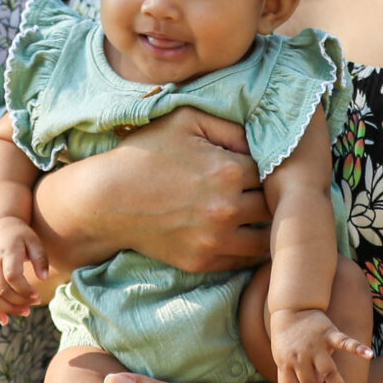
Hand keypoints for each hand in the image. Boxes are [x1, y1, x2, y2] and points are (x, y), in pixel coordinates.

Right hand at [0, 221, 56, 323]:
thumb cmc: (20, 234)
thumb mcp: (34, 241)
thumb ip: (40, 258)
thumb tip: (44, 278)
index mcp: (7, 253)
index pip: (12, 277)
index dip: (24, 290)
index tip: (38, 295)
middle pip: (2, 289)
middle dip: (19, 301)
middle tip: (36, 302)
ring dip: (8, 308)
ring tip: (25, 312)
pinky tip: (5, 321)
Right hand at [34, 107, 269, 275]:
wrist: (106, 200)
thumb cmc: (145, 154)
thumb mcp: (185, 120)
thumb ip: (230, 125)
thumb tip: (262, 140)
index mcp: (228, 171)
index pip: (275, 171)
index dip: (273, 166)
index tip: (268, 166)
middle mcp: (227, 209)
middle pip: (276, 206)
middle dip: (275, 197)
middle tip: (273, 191)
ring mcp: (215, 240)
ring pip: (268, 239)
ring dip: (270, 227)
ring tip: (266, 216)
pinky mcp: (203, 262)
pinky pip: (245, 261)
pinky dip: (252, 249)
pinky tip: (248, 234)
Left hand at [268, 307, 373, 382]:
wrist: (291, 307)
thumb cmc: (286, 335)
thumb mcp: (282, 355)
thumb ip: (293, 372)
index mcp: (288, 363)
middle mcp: (302, 357)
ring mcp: (316, 346)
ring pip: (329, 372)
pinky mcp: (329, 333)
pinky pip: (345, 342)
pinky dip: (357, 348)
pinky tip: (369, 354)